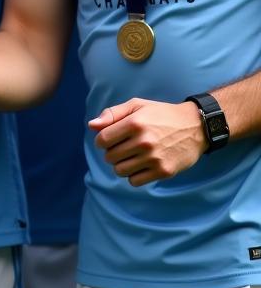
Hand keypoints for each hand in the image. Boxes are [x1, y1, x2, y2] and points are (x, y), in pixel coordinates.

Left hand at [89, 98, 205, 185]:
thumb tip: (91, 126)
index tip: (108, 140)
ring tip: (130, 157)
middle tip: (122, 148)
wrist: (196, 127)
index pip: (102, 139)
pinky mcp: (164, 171)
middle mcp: (143, 142)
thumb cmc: (161, 114)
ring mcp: (154, 158)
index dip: (101, 141)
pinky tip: (140, 166)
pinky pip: (135, 181)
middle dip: (111, 152)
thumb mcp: (137, 106)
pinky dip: (133, 176)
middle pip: (110, 156)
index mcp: (134, 123)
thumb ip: (112, 114)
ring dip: (121, 165)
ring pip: (120, 171)